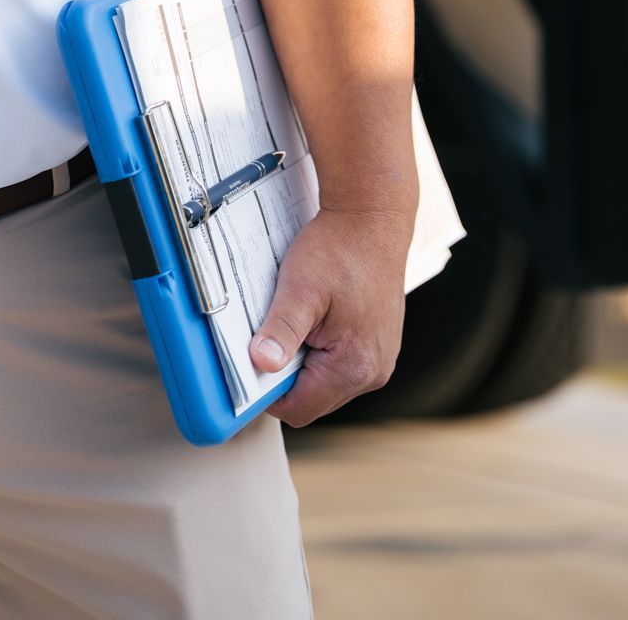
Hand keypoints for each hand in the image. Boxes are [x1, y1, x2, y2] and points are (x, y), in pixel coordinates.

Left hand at [248, 206, 411, 425]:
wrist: (372, 218)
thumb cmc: (339, 250)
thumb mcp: (300, 287)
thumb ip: (281, 330)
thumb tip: (261, 364)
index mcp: (354, 367)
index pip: (299, 409)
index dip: (266, 393)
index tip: (248, 363)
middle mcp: (373, 372)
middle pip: (312, 398)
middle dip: (285, 372)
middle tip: (268, 333)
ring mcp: (378, 359)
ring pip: (324, 380)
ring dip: (302, 358)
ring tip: (293, 319)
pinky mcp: (377, 343)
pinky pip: (339, 361)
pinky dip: (319, 346)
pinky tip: (311, 315)